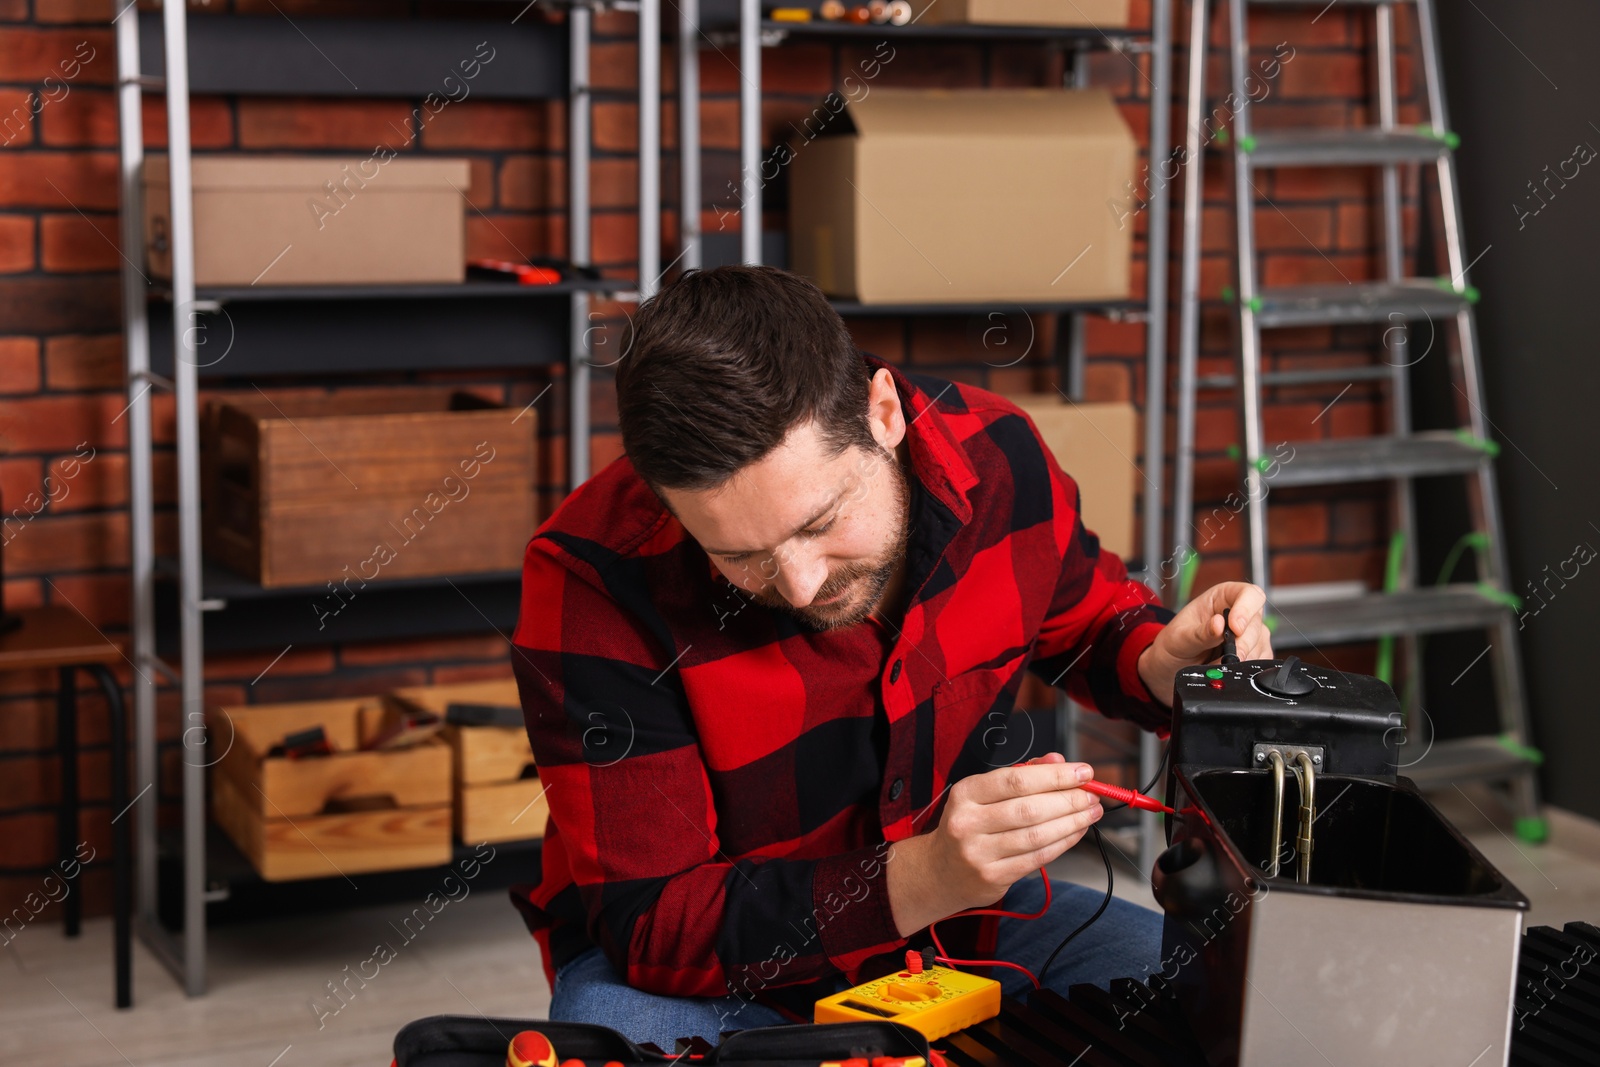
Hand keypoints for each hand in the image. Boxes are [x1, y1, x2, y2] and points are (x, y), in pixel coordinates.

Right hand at [884, 754, 1102, 934]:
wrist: (938, 871)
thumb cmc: (969, 823)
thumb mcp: (984, 793)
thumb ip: (1021, 774)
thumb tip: (1058, 760)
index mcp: (965, 793)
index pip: (1016, 780)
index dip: (1055, 775)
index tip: (1084, 772)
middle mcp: (968, 822)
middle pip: (1030, 808)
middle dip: (1069, 800)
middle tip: (1093, 795)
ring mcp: (978, 853)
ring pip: (1037, 835)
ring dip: (1072, 823)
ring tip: (1091, 813)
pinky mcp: (992, 877)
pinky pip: (1036, 858)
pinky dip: (1062, 843)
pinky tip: (1076, 832)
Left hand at [1137, 582, 1273, 705]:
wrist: (1171, 667)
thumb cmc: (1174, 644)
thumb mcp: (1180, 637)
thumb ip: (1200, 632)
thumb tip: (1218, 625)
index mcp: (1222, 597)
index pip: (1249, 594)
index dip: (1246, 609)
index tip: (1235, 628)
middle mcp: (1240, 612)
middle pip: (1256, 622)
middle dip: (1242, 643)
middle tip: (1226, 657)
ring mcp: (1249, 633)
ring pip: (1260, 643)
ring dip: (1242, 658)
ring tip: (1217, 663)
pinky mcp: (1253, 652)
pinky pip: (1261, 660)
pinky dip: (1246, 668)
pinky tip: (1226, 668)